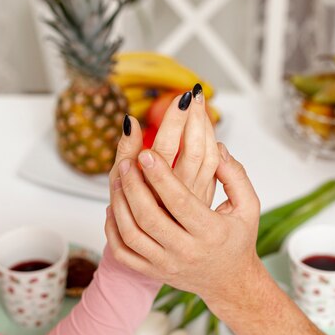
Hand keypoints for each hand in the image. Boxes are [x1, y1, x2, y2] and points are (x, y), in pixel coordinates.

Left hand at [106, 143, 262, 320]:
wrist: (230, 282)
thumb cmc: (237, 240)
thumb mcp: (248, 206)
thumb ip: (235, 175)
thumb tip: (217, 148)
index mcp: (211, 232)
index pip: (180, 201)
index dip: (160, 176)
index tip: (146, 154)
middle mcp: (187, 251)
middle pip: (150, 217)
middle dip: (133, 186)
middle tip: (126, 163)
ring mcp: (167, 264)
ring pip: (131, 234)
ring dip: (119, 204)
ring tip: (117, 180)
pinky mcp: (153, 272)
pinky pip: (123, 253)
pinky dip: (113, 230)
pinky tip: (114, 208)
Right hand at [109, 86, 218, 207]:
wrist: (152, 241)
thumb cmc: (132, 209)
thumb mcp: (120, 180)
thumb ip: (124, 150)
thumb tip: (130, 121)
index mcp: (155, 186)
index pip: (167, 146)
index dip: (175, 120)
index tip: (180, 98)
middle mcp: (179, 192)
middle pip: (195, 149)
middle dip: (196, 117)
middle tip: (194, 94)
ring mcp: (196, 195)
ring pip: (210, 156)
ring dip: (206, 128)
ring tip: (199, 107)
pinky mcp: (205, 194)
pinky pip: (214, 165)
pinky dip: (212, 143)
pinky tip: (205, 129)